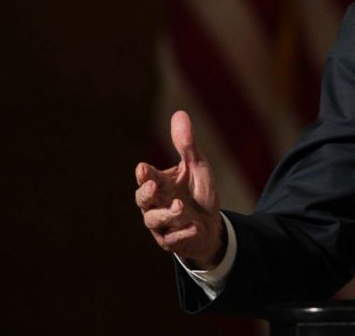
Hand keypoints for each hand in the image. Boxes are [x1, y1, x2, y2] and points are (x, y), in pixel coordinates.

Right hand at [135, 110, 224, 268]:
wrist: (211, 225)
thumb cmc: (199, 192)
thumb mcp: (197, 166)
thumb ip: (186, 145)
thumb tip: (179, 113)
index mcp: (160, 184)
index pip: (148, 178)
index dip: (145, 174)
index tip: (143, 168)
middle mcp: (156, 204)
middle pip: (143, 200)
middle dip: (147, 193)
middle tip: (154, 186)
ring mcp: (162, 224)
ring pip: (155, 220)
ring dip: (167, 214)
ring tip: (181, 206)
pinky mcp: (172, 241)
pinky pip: (173, 239)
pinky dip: (182, 233)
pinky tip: (194, 226)